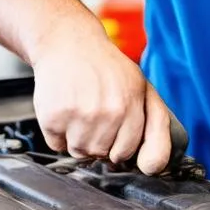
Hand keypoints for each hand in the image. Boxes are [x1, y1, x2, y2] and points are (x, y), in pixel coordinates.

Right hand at [31, 20, 173, 174]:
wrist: (69, 43)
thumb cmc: (106, 68)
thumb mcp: (140, 87)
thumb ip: (155, 124)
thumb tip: (154, 166)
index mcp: (132, 105)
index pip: (127, 151)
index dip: (119, 145)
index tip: (114, 131)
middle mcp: (108, 111)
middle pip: (102, 154)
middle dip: (98, 140)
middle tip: (94, 113)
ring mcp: (80, 115)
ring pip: (80, 152)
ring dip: (78, 138)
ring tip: (79, 110)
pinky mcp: (54, 117)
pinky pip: (57, 145)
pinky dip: (58, 133)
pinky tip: (64, 108)